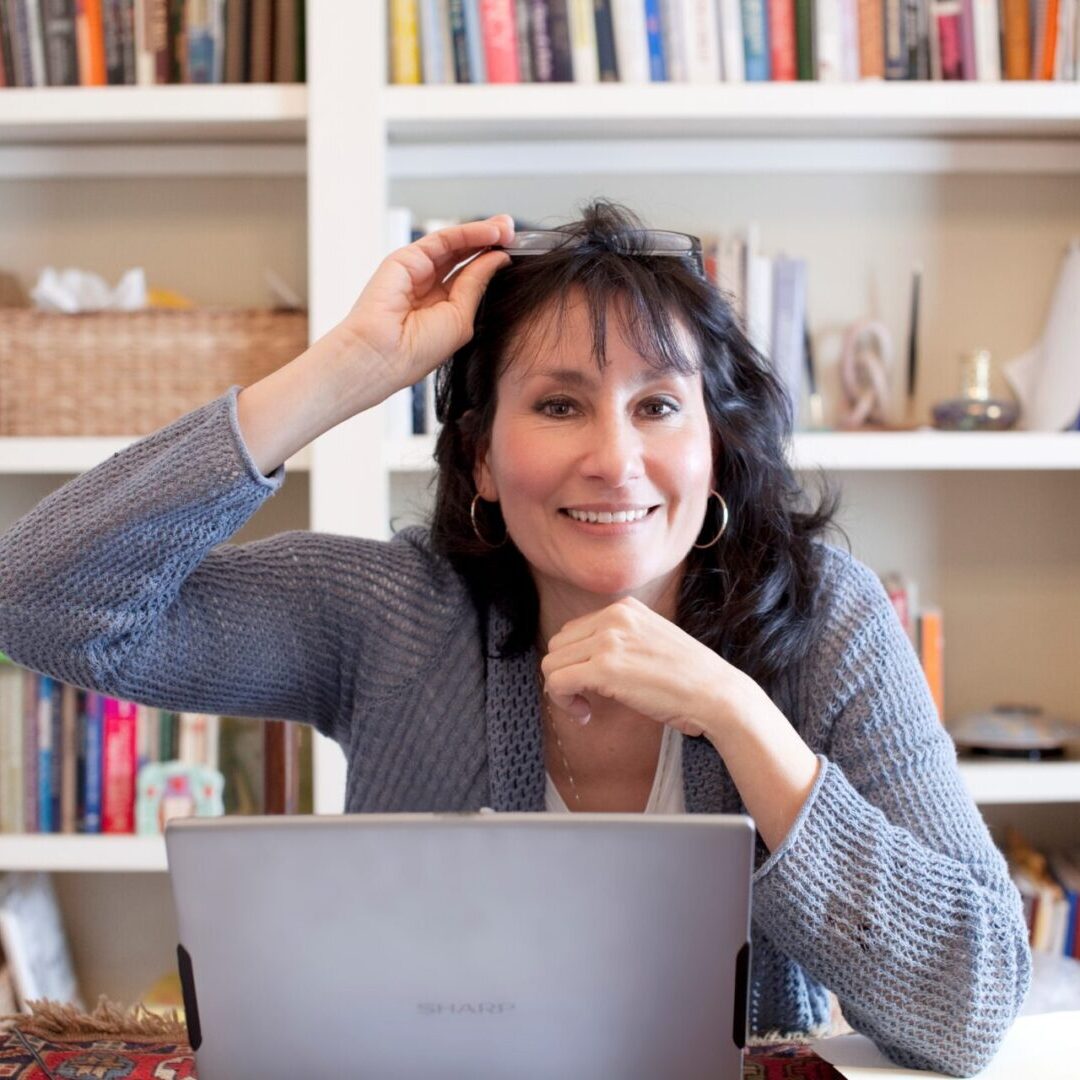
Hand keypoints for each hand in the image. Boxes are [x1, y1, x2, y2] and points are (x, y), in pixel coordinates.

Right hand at [338, 215, 514, 394]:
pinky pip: (443, 239)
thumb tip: (497, 258)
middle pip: (464, 257)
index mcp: (441, 309)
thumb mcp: (460, 317)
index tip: (518, 255)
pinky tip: (491, 232)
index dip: (492, 264)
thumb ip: (475, 285)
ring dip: (483, 234)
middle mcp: (429, 288)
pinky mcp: (407, 258)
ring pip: (455, 245)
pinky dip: (468, 233)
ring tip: (508, 228)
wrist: (384, 355)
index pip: (471, 278)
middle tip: (516, 234)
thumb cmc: (418, 350)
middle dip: (490, 243)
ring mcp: (417, 271)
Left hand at [540, 597, 756, 742]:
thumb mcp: (651, 641)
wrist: (716, 694)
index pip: (573, 631)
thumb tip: (585, 659)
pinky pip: (557, 682)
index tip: (590, 685)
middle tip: (586, 698)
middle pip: (557, 645)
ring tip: (586, 707)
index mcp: (624, 609)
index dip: (575, 661)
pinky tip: (584, 714)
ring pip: (551, 663)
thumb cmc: (689, 678)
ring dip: (562, 690)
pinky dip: (563, 702)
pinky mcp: (604, 667)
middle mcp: (614, 617)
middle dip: (565, 674)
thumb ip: (621, 640)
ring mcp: (608, 640)